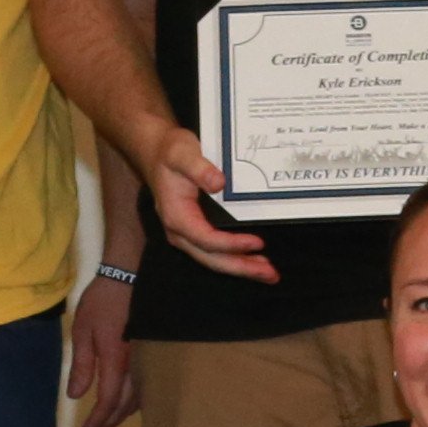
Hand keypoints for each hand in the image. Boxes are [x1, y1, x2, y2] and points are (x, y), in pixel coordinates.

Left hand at [67, 276, 140, 426]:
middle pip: (125, 405)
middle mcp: (135, 365)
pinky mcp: (152, 353)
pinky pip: (147, 385)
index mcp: (116, 361)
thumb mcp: (83, 331)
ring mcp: (147, 359)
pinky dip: (135, 400)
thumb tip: (76, 395)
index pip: (108, 400)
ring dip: (123, 414)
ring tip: (108, 421)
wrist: (131, 275)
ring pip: (140, 398)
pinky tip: (127, 401)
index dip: (98, 419)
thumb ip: (81, 365)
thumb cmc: (103, 300)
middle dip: (109, 422)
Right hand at [144, 129, 272, 280]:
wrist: (157, 152)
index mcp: (177, 216)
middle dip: (242, 267)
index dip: (232, 245)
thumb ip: (199, 167)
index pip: (207, 239)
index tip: (257, 243)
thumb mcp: (182, 152)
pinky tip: (253, 260)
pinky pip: (215, 252)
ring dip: (241, 267)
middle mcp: (180, 232)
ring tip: (268, 273)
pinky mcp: (195, 232)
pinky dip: (235, 258)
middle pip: (213, 258)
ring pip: (215, 259)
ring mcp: (187, 234)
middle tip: (270, 274)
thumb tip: (219, 183)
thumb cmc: (170, 152)